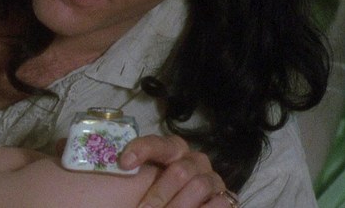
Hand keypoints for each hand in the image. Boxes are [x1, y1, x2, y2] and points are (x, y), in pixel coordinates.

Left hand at [118, 135, 237, 207]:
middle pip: (180, 170)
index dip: (142, 149)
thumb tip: (120, 165)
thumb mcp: (133, 187)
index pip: (159, 144)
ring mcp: (210, 180)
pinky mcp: (224, 199)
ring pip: (199, 186)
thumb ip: (131, 175)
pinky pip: (219, 203)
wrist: (163, 207)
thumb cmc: (144, 201)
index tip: (124, 164)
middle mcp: (193, 162)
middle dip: (160, 193)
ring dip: (178, 205)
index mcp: (170, 153)